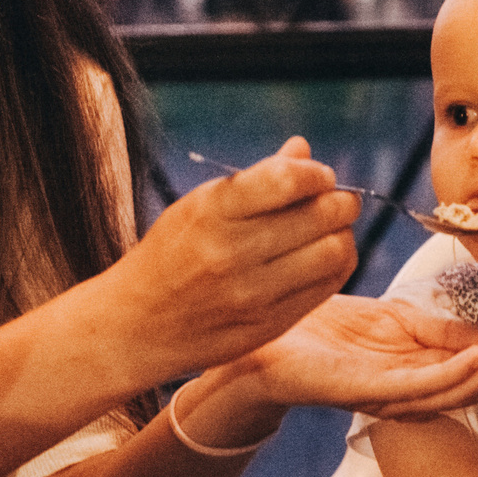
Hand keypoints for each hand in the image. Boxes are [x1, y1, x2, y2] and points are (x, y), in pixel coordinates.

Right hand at [97, 138, 358, 381]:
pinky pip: (327, 288)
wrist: (136, 326)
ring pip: (333, 253)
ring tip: (330, 232)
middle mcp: (232, 253)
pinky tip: (321, 259)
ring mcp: (252, 294)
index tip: (319, 177)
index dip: (317, 174)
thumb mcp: (199, 206)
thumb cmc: (171, 255)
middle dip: (340, 202)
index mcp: (212, 212)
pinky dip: (336, 266)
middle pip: (322, 216)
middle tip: (338, 201)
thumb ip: (257, 179)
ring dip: (341, 236)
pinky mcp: (268, 325)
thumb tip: (303, 150)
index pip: (288, 180)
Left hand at [267, 296, 477, 416]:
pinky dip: (457, 374)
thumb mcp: (395, 320)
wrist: (264, 339)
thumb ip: (441, 329)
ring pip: (457, 392)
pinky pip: (421, 388)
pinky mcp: (367, 393)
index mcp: (419, 376)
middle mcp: (410, 395)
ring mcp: (390, 397)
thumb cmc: (320, 333)